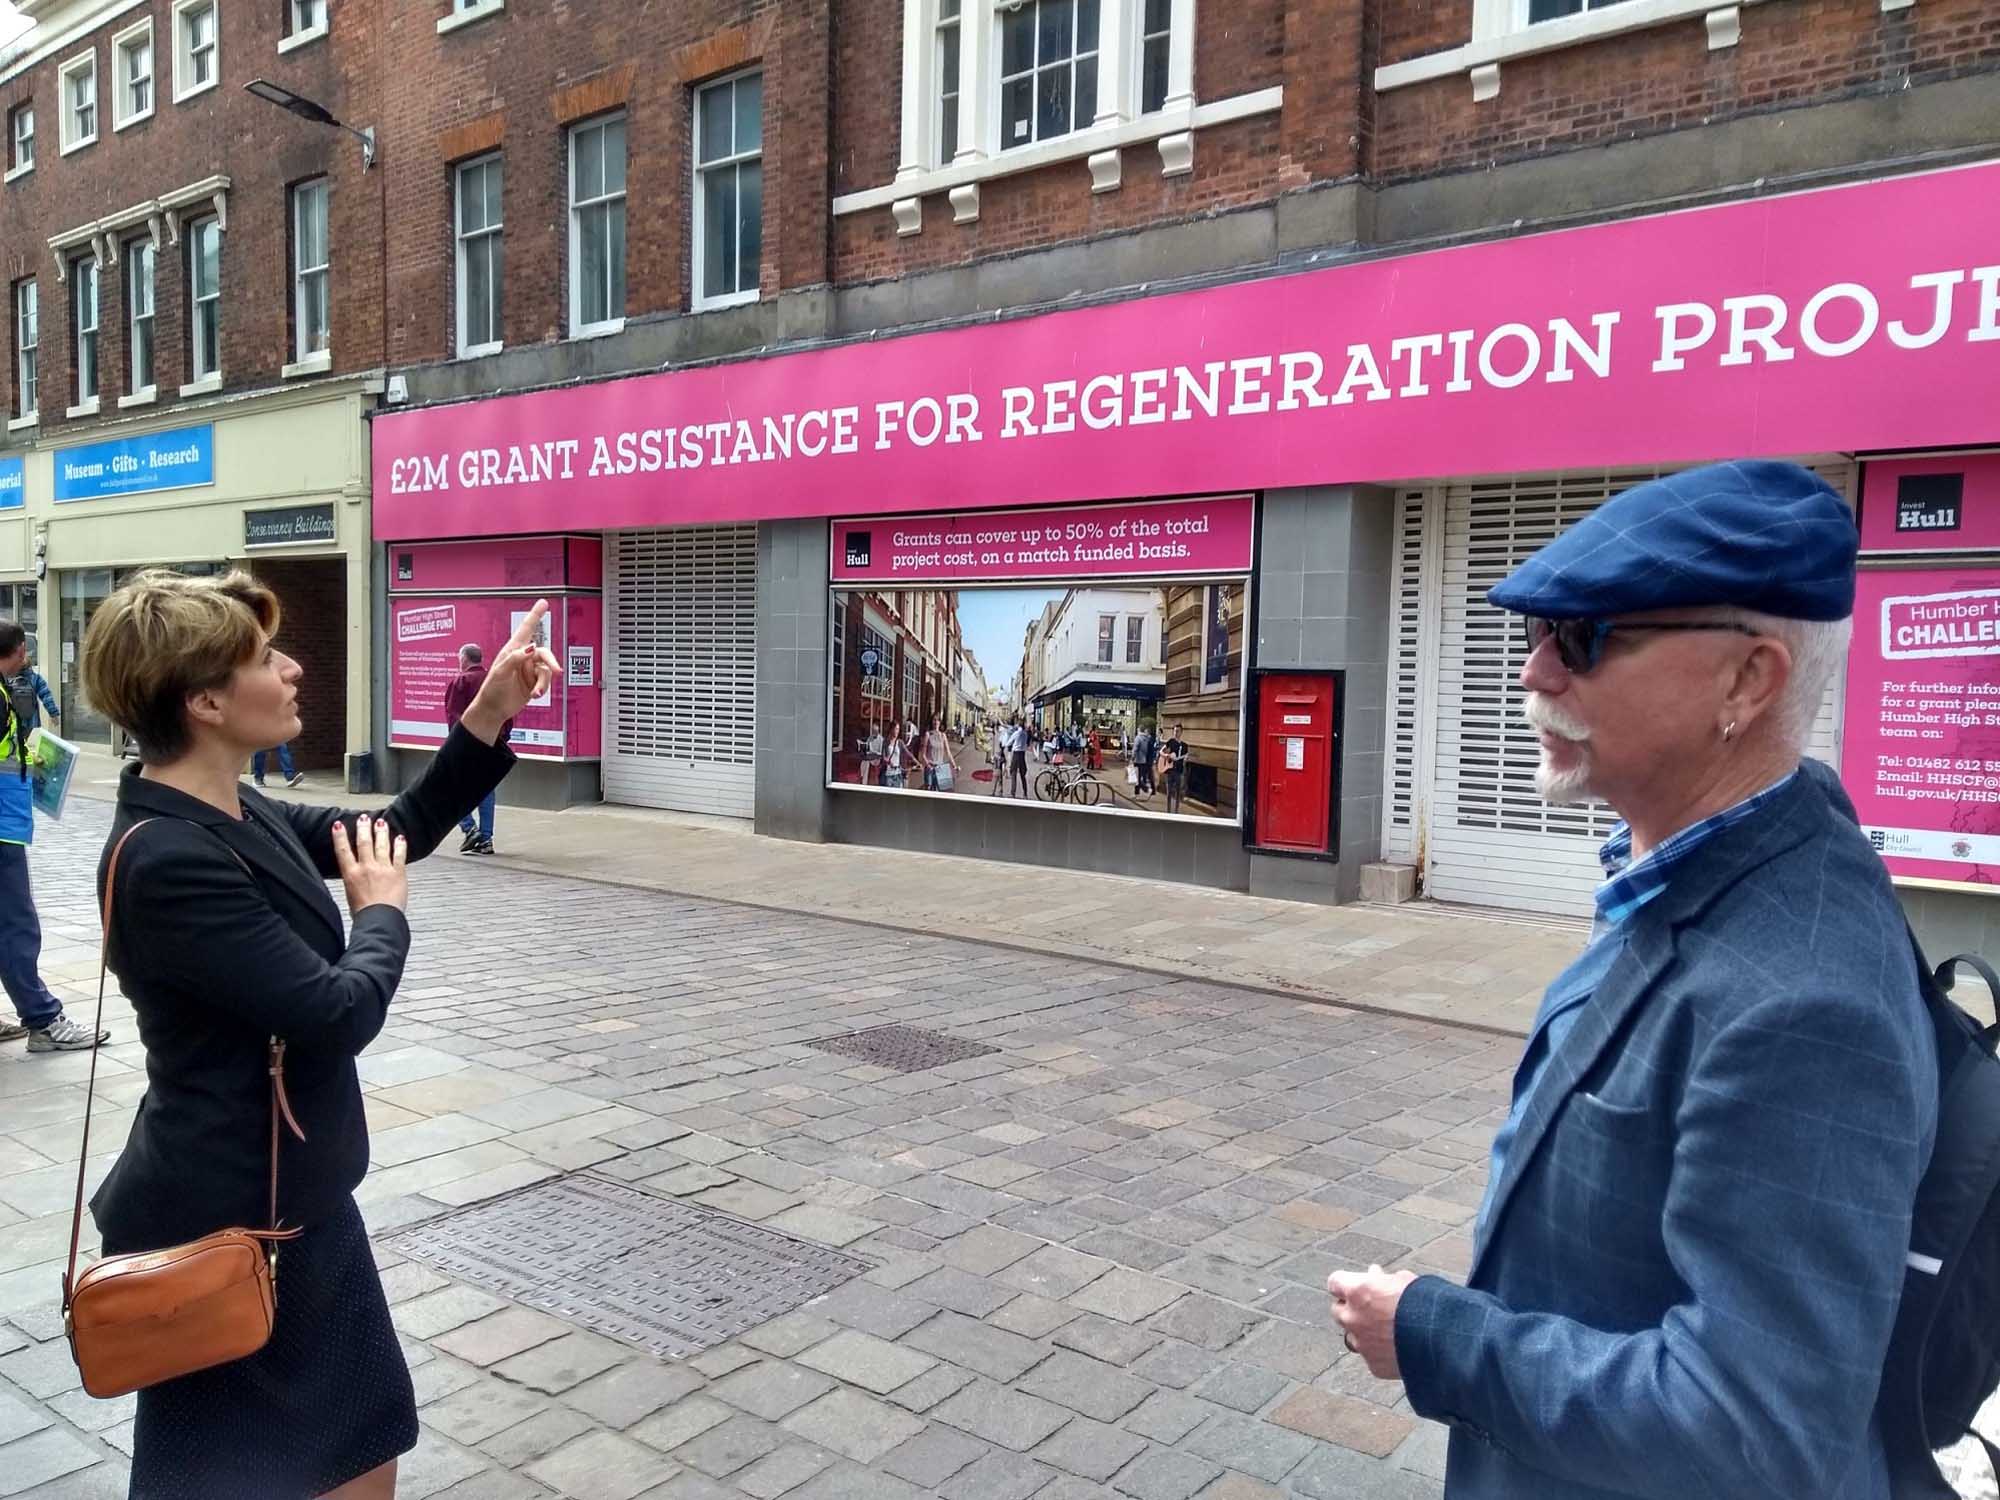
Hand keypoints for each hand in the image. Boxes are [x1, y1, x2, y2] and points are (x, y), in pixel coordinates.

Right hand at [331, 813, 407, 913]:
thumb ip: (354, 880)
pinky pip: (399, 855)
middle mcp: (366, 868)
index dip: (340, 836)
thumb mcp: (351, 894)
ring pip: (381, 845)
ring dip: (381, 832)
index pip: (343, 850)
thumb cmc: (363, 913)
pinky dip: (400, 845)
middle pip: (364, 843)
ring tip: (381, 822)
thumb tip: (356, 875)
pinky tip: (400, 838)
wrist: (379, 920)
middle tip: (363, 818)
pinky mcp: (398, 873)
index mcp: (351, 874)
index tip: (338, 824)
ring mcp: (383, 869)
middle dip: (363, 828)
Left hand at [460, 600, 562, 744]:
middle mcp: (523, 658)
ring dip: (543, 682)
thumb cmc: (491, 690)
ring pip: (546, 670)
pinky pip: (546, 682)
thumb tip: (530, 648)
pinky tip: (534, 694)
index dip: (535, 615)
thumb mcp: (499, 672)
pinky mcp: (534, 683)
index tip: (543, 603)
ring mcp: (529, 671)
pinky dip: (543, 688)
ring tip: (536, 691)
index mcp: (512, 651)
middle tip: (555, 670)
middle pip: (544, 653)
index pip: (526, 629)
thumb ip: (514, 659)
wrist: (494, 710)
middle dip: (550, 662)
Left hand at [1329, 1263, 1418, 1378]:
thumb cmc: (1425, 1304)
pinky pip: (1370, 1355)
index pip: (1335, 1282)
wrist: (1442, 1341)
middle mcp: (1353, 1318)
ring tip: (1386, 1329)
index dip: (1345, 1282)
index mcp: (1358, 1292)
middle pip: (1338, 1310)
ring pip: (1352, 1335)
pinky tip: (1397, 1347)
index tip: (1355, 1283)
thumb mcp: (1403, 1280)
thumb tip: (1374, 1275)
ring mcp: (1362, 1344)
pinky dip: (1379, 1351)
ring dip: (1363, 1331)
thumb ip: (1383, 1280)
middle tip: (1369, 1306)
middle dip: (1351, 1307)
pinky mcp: (1373, 1364)